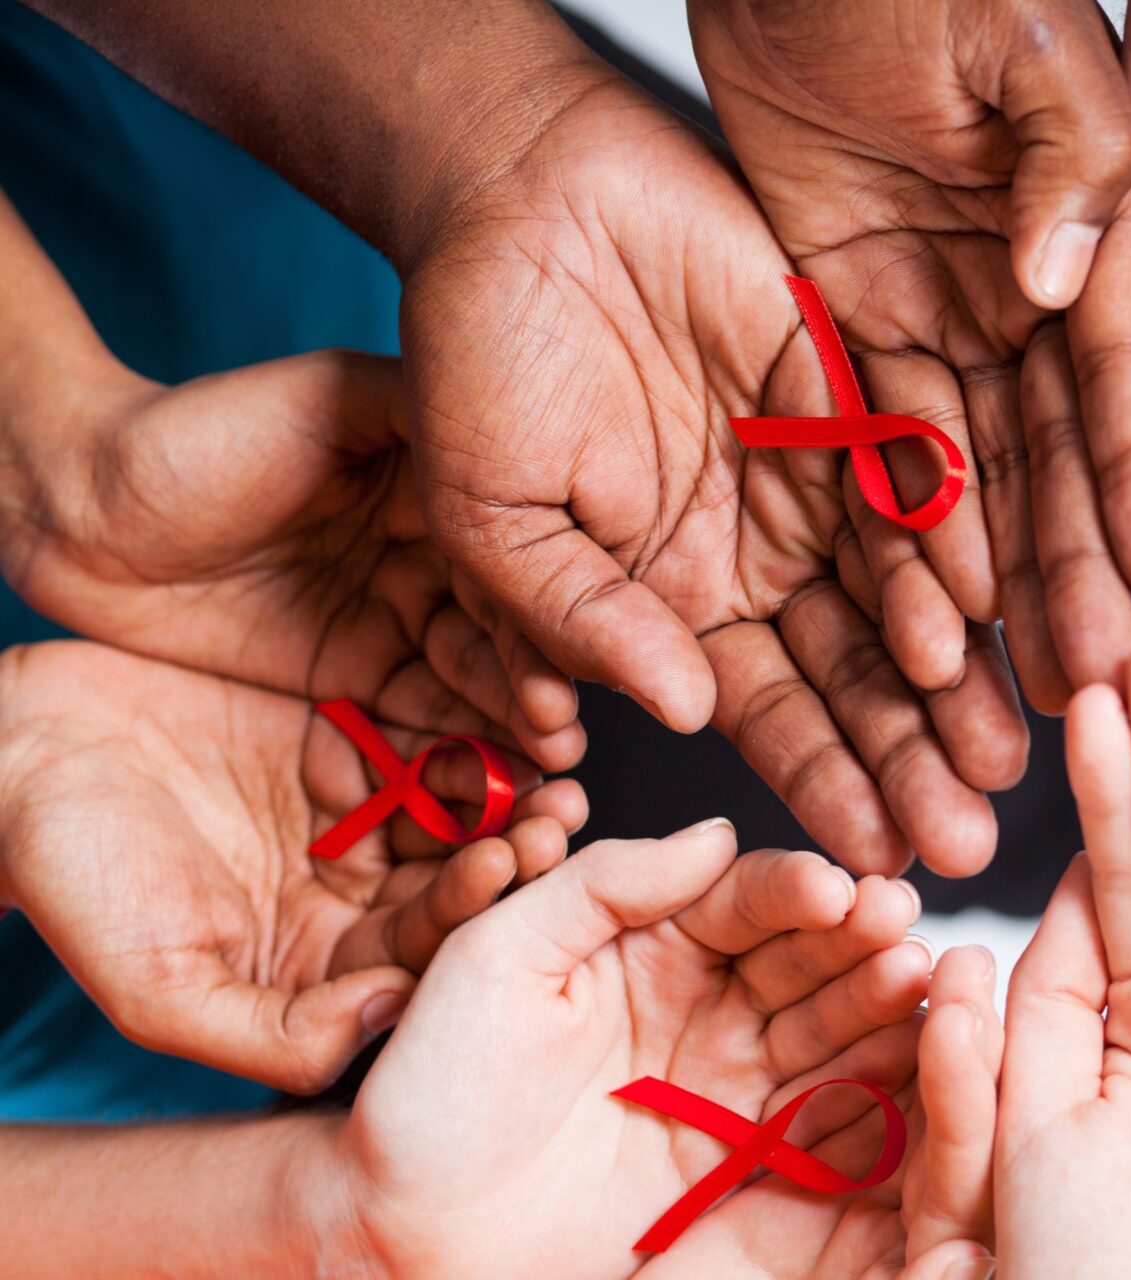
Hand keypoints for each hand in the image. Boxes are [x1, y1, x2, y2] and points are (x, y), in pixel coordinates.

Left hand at [0, 191, 581, 766]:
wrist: (81, 513)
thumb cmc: (199, 434)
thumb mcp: (329, 400)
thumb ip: (429, 412)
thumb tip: (532, 416)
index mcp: (451, 495)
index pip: (523, 560)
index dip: (552, 616)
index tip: (571, 669)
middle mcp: (440, 567)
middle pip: (512, 638)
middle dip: (543, 693)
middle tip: (565, 746)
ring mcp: (400, 632)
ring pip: (476, 694)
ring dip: (513, 741)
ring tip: (541, 782)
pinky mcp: (355, 692)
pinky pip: (417, 736)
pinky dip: (455, 768)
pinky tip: (486, 795)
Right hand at [0, 641, 585, 1092]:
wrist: (18, 750)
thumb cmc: (75, 881)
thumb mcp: (162, 988)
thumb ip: (278, 1034)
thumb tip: (394, 1025)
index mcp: (326, 963)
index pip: (424, 951)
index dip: (470, 913)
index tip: (507, 864)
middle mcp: (357, 892)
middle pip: (458, 877)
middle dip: (512, 850)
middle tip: (559, 815)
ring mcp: (358, 810)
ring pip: (455, 804)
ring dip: (505, 787)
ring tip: (554, 760)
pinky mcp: (348, 732)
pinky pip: (421, 730)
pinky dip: (465, 723)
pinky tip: (507, 705)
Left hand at [334, 821, 942, 1277]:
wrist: (403, 1235)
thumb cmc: (430, 1093)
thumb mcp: (497, 958)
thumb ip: (604, 885)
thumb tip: (714, 831)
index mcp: (649, 943)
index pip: (740, 899)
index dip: (791, 889)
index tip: (834, 886)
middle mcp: (706, 1004)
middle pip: (804, 959)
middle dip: (857, 938)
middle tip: (901, 925)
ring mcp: (735, 1086)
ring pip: (830, 1032)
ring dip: (880, 1006)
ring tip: (919, 982)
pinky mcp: (751, 1166)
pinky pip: (828, 1122)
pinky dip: (878, 1095)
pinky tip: (916, 1065)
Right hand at [402, 75, 1021, 873]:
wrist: (518, 195)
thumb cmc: (479, 362)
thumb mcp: (493, 521)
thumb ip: (582, 619)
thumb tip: (680, 712)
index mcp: (682, 604)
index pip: (770, 715)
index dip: (823, 786)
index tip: (877, 861)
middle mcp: (767, 552)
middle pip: (859, 672)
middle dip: (912, 756)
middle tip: (970, 839)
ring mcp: (818, 472)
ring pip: (907, 587)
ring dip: (956, 670)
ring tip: (1004, 750)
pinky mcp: (855, 381)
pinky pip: (913, 465)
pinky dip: (944, 532)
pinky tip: (982, 606)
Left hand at [687, 0, 1130, 711]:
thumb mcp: (1010, 35)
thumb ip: (1067, 155)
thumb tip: (1060, 284)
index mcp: (1096, 223)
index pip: (1121, 374)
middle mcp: (1033, 289)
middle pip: (1060, 453)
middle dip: (1076, 571)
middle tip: (1088, 680)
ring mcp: (944, 315)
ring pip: (978, 475)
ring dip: (998, 582)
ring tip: (1013, 684)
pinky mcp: (854, 326)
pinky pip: (879, 448)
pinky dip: (901, 533)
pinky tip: (923, 617)